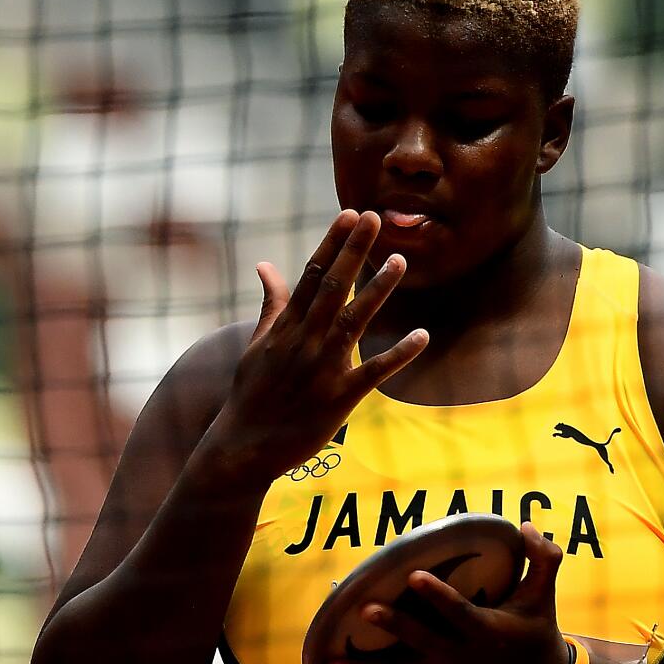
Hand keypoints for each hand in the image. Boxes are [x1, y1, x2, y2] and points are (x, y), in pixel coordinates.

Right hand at [204, 211, 428, 484]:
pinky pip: (373, 373)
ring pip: (353, 322)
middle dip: (354, 252)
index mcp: (286, 327)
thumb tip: (265, 265)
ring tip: (400, 261)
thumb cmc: (249, 396)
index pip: (312, 275)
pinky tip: (422, 335)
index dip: (332, 244)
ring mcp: (321, 369)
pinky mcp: (337, 399)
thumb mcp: (256, 345)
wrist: (241, 448)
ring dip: (377, 291)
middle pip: (333, 289)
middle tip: (374, 219)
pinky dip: (398, 355)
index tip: (349, 215)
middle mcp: (303, 342)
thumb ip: (271, 305)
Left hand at [321, 523, 576, 663]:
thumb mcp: (544, 598)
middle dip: (395, 627)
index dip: (438, 595)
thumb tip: (525, 524)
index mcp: (486, 631)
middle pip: (424, 642)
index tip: (413, 575)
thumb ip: (541, 560)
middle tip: (365, 610)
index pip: (460, 611)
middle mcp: (463, 657)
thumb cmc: (537, 634)